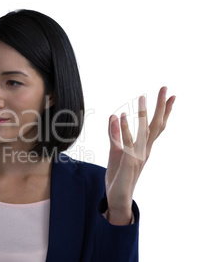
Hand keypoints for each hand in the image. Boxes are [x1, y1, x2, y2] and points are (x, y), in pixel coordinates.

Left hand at [105, 87, 175, 224]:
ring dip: (143, 114)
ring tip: (142, 96)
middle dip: (161, 107)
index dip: (164, 111)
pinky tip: (123, 115)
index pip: (156, 126)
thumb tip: (116, 115)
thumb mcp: (115, 151)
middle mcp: (144, 151)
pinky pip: (127, 143)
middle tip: (165, 88)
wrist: (117, 198)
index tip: (171, 95)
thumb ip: (115, 134)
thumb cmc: (119, 175)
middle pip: (156, 125)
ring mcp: (138, 156)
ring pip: (143, 132)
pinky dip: (126, 129)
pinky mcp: (128, 162)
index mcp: (143, 148)